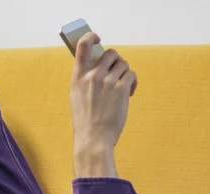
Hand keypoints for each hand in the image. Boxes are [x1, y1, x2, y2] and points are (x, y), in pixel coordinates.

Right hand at [70, 32, 137, 153]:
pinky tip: (129, 94)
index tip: (98, 38)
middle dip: (117, 61)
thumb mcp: (76, 97)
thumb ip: (84, 80)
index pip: (82, 45)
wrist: (93, 140)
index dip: (91, 37)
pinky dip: (132, 83)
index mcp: (78, 76)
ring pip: (123, 64)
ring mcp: (107, 81)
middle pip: (111, 53)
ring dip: (125, 74)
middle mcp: (92, 75)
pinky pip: (131, 75)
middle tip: (118, 74)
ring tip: (124, 88)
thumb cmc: (85, 122)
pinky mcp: (121, 88)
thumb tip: (97, 67)